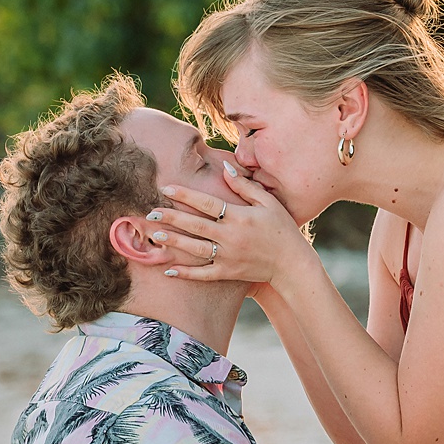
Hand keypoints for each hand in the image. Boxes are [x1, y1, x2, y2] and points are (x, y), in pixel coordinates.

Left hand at [150, 165, 317, 289]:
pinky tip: (168, 269)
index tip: (166, 188)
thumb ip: (246, 186)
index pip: (207, 203)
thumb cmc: (282, 228)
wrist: (292, 264)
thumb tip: (225, 169)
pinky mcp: (228, 273)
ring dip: (174, 242)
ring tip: (155, 235)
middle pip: (196, 226)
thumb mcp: (268, 202)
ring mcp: (229, 257)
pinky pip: (203, 274)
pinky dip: (185, 273)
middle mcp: (231, 237)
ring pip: (195, 249)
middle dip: (172, 218)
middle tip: (151, 212)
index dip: (186, 195)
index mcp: (240, 217)